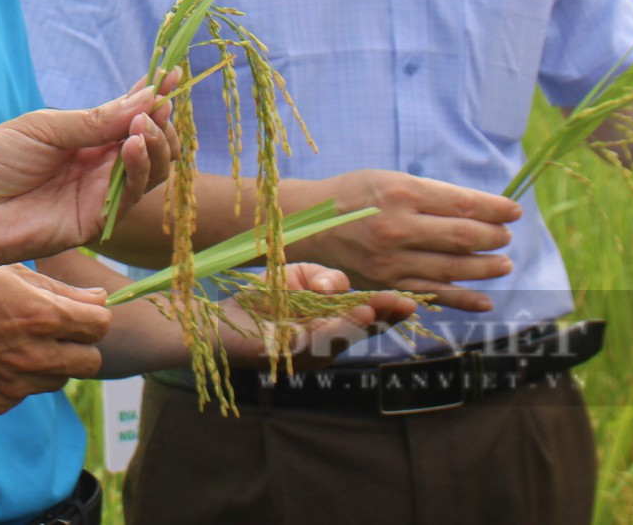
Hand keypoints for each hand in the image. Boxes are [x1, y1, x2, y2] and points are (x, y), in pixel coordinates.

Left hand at [0, 85, 174, 289]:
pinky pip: (131, 196)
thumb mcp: (43, 128)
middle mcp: (97, 165)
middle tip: (159, 104)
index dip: (154, 96)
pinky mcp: (96, 222)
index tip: (175, 73)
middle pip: (150, 143)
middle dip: (161, 121)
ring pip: (151, 170)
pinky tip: (135, 145)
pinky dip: (140, 168)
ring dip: (156, 143)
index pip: (129, 114)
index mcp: (83, 137)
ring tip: (144, 124)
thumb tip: (147, 98)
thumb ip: (94, 120)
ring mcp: (99, 194)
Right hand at [0, 265, 109, 414]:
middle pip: (91, 362)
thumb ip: (63, 290)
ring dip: (51, 364)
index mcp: (45, 317)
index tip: (81, 311)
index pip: (101, 325)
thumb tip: (101, 300)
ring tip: (21, 343)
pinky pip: (25, 394)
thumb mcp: (13, 273)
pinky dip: (18, 380)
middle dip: (81, 345)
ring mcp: (17, 385)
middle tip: (58, 331)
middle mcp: (36, 356)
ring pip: (59, 380)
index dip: (94, 315)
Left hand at [217, 263, 418, 369]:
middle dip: (383, 317)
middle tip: (405, 304)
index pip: (369, 317)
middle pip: (361, 331)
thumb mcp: (297, 277)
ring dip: (355, 324)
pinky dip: (324, 332)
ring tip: (370, 309)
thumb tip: (338, 285)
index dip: (390, 311)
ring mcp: (308, 352)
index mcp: (333, 322)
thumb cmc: (263, 300)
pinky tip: (336, 319)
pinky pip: (310, 344)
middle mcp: (326, 342)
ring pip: (338, 339)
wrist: (219, 320)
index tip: (412, 300)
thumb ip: (322, 277)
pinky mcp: (286, 355)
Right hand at [293, 170, 518, 312]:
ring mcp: (394, 259)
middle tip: (507, 237)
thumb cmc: (354, 195)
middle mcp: (399, 227)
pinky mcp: (388, 283)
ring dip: (486, 268)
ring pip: (453, 268)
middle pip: (463, 236)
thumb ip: (430, 194)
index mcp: (402, 193)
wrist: (309, 224)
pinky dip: (463, 299)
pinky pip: (433, 294)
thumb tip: (477, 209)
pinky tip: (485, 301)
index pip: (463, 203)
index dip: (496, 209)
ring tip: (504, 264)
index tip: (514, 211)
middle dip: (495, 237)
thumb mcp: (390, 180)